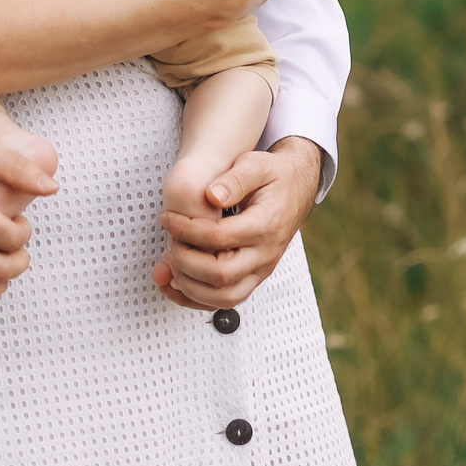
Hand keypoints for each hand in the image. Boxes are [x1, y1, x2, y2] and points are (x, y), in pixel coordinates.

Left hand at [152, 136, 322, 309]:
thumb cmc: (274, 176)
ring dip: (189, 286)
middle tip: (170, 241)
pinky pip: (225, 300)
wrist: (296, 189)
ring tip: (169, 264)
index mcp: (266, 225)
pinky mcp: (253, 278)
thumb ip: (235, 179)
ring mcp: (261, 270)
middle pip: (221, 275)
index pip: (219, 238)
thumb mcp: (257, 164)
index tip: (169, 219)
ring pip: (224, 297)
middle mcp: (266, 254)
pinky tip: (174, 285)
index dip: (187, 230)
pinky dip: (196, 299)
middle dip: (185, 261)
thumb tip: (211, 196)